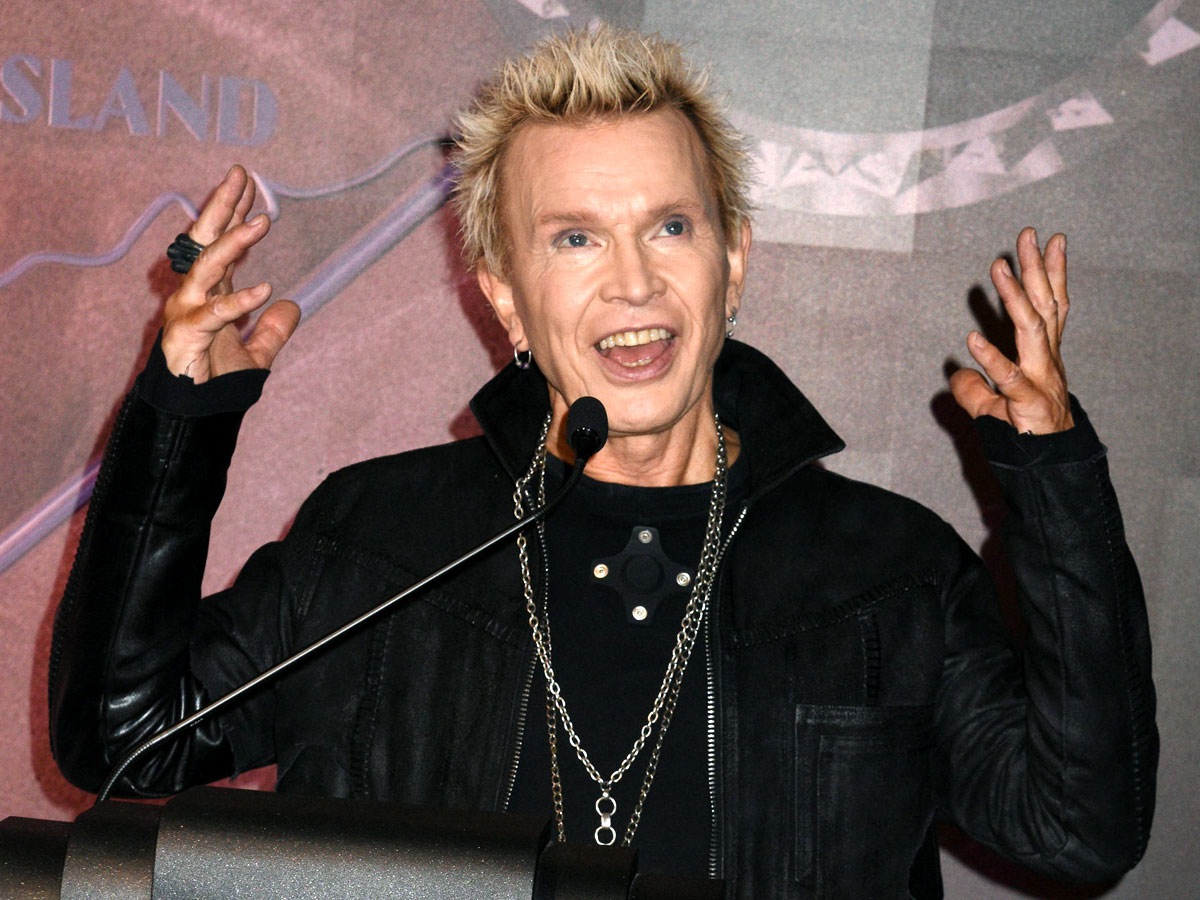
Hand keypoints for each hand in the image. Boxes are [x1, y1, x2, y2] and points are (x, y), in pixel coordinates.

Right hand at [160, 166, 299, 381]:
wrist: (194, 415)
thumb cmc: (215, 382)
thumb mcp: (256, 353)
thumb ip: (274, 331)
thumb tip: (293, 306)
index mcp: (209, 292)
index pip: (220, 242)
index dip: (234, 213)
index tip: (250, 185)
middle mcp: (194, 293)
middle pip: (206, 239)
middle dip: (222, 206)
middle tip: (240, 175)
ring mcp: (187, 311)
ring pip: (207, 267)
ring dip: (234, 243)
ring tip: (261, 223)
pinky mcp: (186, 334)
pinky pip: (215, 313)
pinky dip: (239, 301)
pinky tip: (265, 290)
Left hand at [950, 227, 1073, 434]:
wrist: (1050, 466)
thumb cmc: (1026, 430)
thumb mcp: (993, 406)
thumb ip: (974, 389)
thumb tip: (955, 375)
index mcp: (1044, 354)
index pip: (1052, 304)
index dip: (1053, 272)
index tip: (1052, 240)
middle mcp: (1046, 359)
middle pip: (1045, 305)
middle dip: (1037, 268)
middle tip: (1028, 235)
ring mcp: (1040, 379)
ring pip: (1032, 329)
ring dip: (1015, 297)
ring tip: (999, 268)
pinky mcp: (1028, 403)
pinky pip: (1009, 378)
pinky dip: (990, 359)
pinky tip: (971, 341)